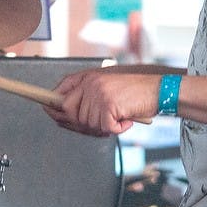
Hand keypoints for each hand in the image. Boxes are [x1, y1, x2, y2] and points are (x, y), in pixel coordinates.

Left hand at [43, 69, 159, 135]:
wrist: (158, 88)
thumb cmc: (134, 91)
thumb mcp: (107, 87)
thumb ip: (86, 95)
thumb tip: (61, 113)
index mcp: (88, 78)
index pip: (61, 91)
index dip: (52, 105)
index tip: (48, 112)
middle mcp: (90, 84)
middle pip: (70, 113)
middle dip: (83, 125)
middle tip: (103, 124)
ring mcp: (98, 94)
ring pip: (88, 124)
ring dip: (104, 127)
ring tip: (119, 118)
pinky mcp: (109, 105)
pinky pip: (105, 128)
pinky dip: (117, 129)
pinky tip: (126, 120)